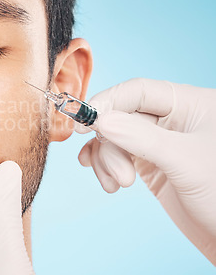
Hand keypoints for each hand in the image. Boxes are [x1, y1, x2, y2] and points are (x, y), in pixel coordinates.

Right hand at [77, 78, 215, 264]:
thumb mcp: (184, 161)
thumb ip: (141, 137)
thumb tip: (100, 120)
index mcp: (191, 105)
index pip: (139, 91)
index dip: (108, 102)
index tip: (84, 122)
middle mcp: (174, 119)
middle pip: (123, 116)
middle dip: (111, 143)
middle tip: (117, 173)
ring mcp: (160, 142)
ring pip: (116, 137)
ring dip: (107, 159)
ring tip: (117, 184)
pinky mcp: (151, 163)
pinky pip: (118, 155)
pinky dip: (106, 167)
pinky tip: (108, 182)